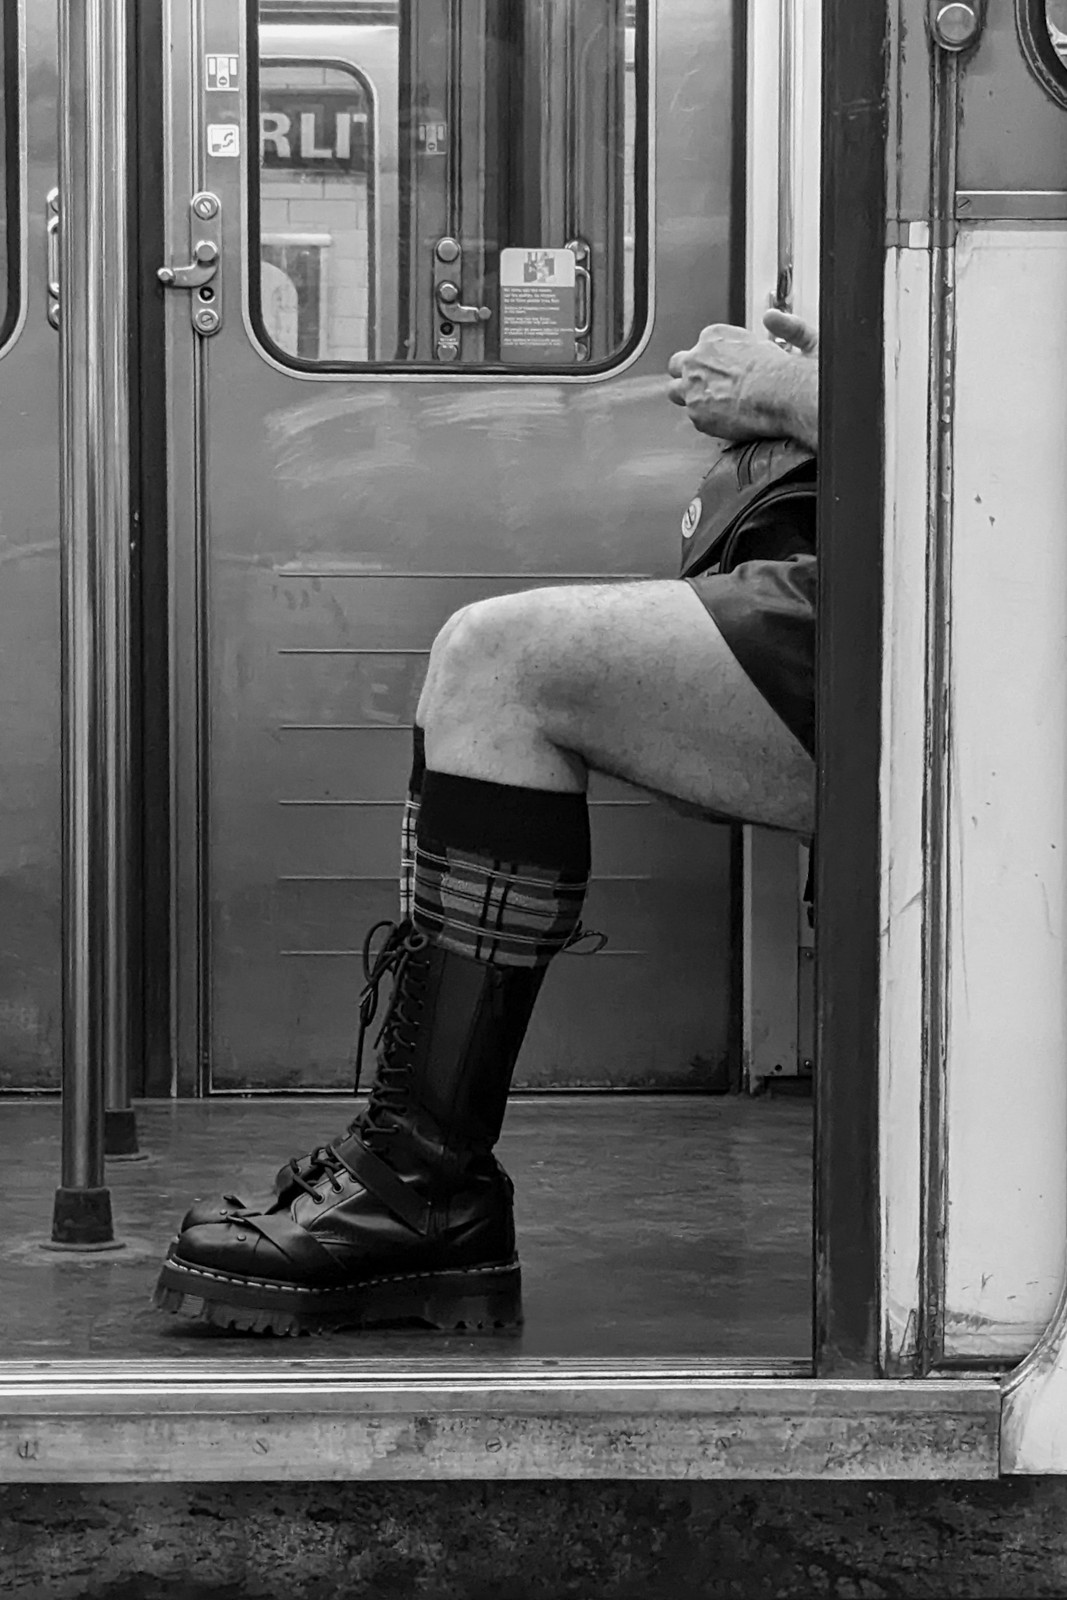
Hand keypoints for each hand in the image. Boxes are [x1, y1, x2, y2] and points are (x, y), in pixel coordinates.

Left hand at [667, 309, 818, 447]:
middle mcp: (696, 359)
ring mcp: (691, 386)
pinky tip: (720, 419)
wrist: (776, 393)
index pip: (700, 347)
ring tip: (706, 405)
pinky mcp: (695, 412)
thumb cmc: (775, 370)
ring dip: (688, 397)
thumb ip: (749, 340)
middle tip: (702, 385)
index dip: (709, 360)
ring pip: (675, 392)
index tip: (720, 368)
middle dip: (686, 374)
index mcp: (712, 337)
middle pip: (677, 365)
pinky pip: (693, 417)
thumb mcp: (762, 341)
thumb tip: (765, 325)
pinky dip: (705, 418)